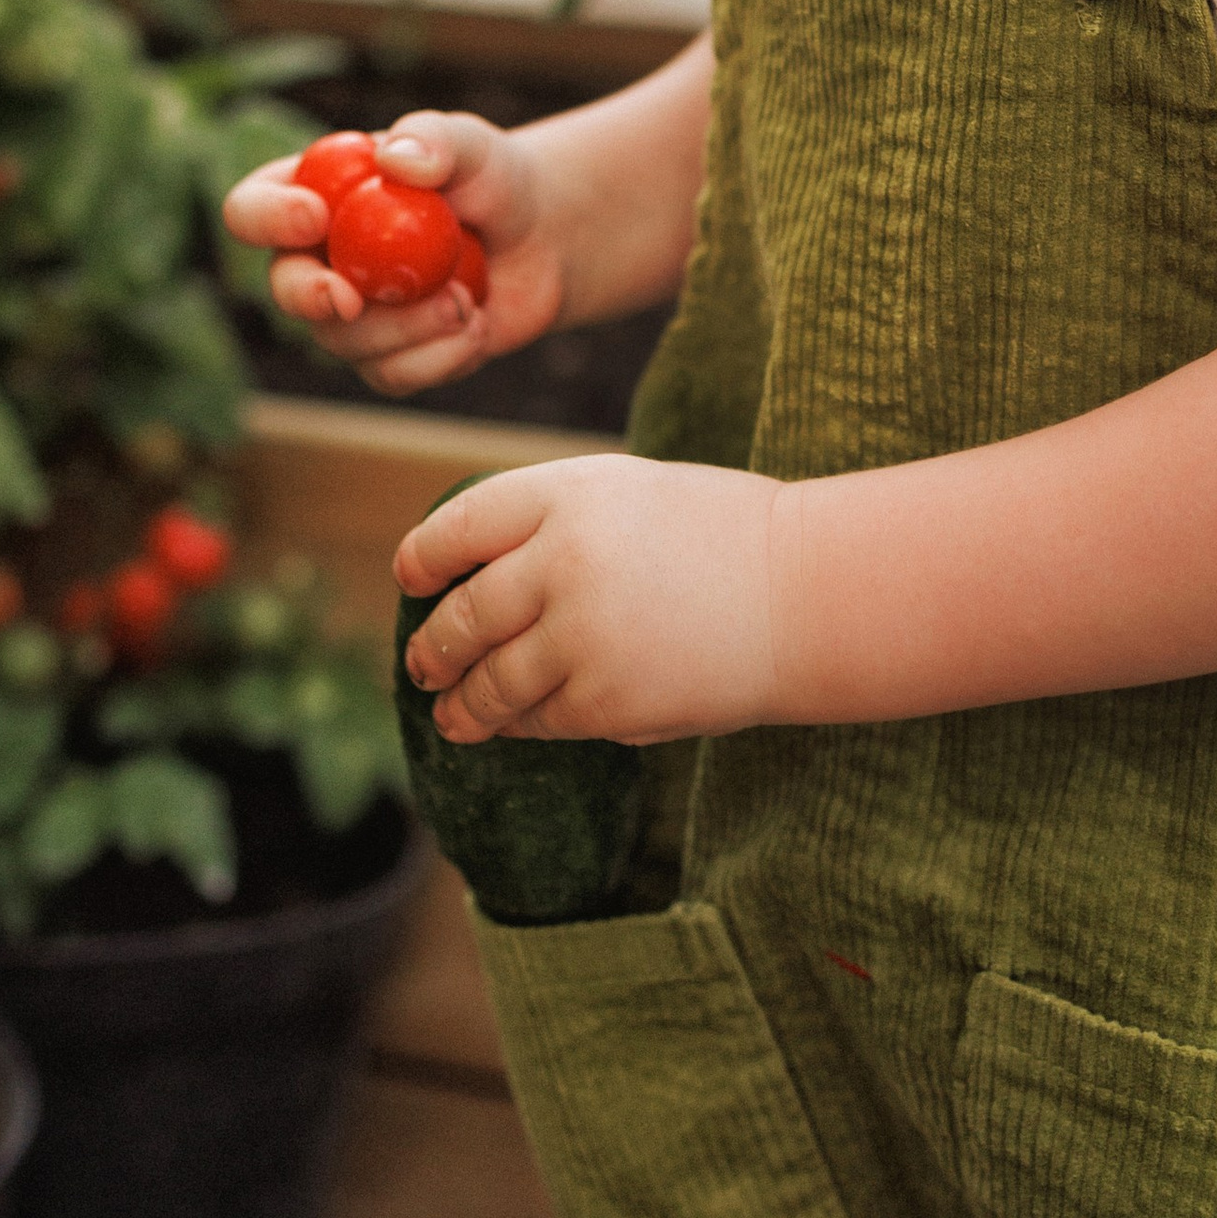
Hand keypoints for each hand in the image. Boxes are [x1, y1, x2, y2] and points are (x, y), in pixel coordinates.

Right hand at [220, 113, 564, 396]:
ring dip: (405, 327)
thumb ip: (435, 139)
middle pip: (284, 288)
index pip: (254, 208)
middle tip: (349, 300)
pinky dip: (439, 357)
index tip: (316, 216)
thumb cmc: (490, 178)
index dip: (269, 217)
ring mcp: (352, 316)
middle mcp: (320, 259)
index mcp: (314, 195)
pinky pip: (391, 375)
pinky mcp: (391, 358)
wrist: (540, 240)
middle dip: (309, 296)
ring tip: (465, 302)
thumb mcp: (470, 144)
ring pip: (344, 341)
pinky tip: (477, 326)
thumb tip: (397, 160)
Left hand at [394, 453, 784, 745]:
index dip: (424, 558)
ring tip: (451, 714)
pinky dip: (520, 724)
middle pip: (464, 611)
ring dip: (462, 702)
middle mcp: (562, 559)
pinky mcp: (605, 701)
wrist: (806, 593)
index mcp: (569, 493)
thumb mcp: (630, 491)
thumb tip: (472, 572)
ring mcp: (581, 634)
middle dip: (434, 645)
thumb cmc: (722, 534)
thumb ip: (553, 521)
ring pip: (490, 679)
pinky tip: (514, 725)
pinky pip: (540, 718)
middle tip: (420, 663)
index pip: (461, 526)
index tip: (411, 579)